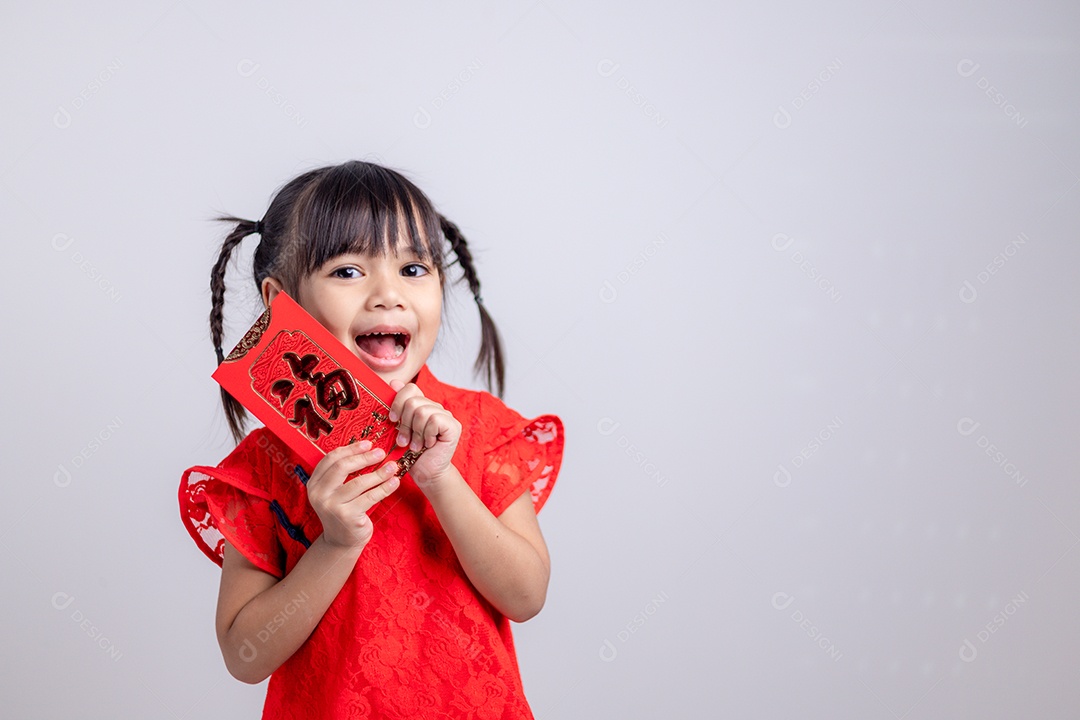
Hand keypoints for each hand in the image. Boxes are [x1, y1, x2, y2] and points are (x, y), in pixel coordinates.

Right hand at [305, 441, 400, 549]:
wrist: (341, 541)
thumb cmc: (343, 510)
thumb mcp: (336, 491)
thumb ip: (344, 473)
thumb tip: (368, 449)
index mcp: (315, 483)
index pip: (331, 459)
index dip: (351, 449)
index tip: (368, 444)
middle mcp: (319, 494)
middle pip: (342, 467)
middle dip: (364, 458)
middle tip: (381, 453)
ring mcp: (332, 506)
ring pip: (359, 482)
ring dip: (379, 473)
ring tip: (393, 467)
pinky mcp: (348, 517)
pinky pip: (370, 497)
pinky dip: (384, 488)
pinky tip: (394, 482)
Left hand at [388, 378, 460, 492]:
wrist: (425, 473)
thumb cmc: (410, 454)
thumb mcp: (397, 429)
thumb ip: (397, 406)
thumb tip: (393, 382)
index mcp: (421, 405)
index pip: (410, 388)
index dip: (398, 402)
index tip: (393, 420)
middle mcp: (435, 407)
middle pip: (413, 401)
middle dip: (404, 424)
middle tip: (404, 440)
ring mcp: (446, 415)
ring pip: (422, 411)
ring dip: (415, 433)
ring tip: (415, 445)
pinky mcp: (454, 426)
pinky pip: (434, 420)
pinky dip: (427, 435)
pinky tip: (428, 444)